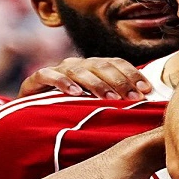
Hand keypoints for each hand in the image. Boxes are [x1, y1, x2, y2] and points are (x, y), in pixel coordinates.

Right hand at [17, 57, 152, 99]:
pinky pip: (49, 76)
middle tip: (132, 99)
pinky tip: (74, 93)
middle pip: (101, 66)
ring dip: (96, 84)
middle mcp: (77, 64)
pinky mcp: (36, 80)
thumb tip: (147, 105)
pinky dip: (62, 82)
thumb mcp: (96, 105)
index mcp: (94, 66)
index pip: (117, 63)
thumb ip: (116, 101)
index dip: (132, 74)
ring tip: (110, 99)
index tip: (146, 90)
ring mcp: (57, 70)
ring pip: (79, 70)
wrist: (31, 115)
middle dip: (119, 82)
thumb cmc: (70, 111)